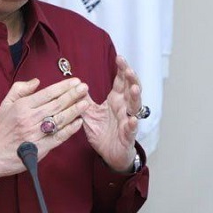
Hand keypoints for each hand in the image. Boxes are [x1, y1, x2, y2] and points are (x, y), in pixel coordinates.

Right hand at [0, 77, 89, 181]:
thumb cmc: (0, 129)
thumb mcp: (5, 104)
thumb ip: (20, 89)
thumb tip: (37, 81)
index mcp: (22, 106)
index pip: (47, 93)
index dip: (63, 87)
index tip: (75, 81)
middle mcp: (30, 119)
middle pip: (56, 104)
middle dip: (73, 95)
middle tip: (85, 87)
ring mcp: (36, 134)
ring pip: (60, 119)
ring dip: (75, 110)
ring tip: (86, 102)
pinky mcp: (40, 149)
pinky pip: (59, 137)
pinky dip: (70, 130)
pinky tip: (79, 122)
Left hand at [82, 56, 141, 171]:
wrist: (109, 154)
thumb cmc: (103, 132)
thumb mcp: (89, 114)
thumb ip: (84, 100)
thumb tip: (76, 84)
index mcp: (116, 101)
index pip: (121, 82)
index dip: (122, 70)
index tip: (120, 58)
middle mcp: (124, 108)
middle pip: (131, 90)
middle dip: (131, 79)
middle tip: (128, 69)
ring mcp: (128, 121)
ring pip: (135, 107)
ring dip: (136, 97)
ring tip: (134, 89)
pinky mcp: (128, 136)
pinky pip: (131, 129)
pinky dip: (132, 124)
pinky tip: (132, 119)